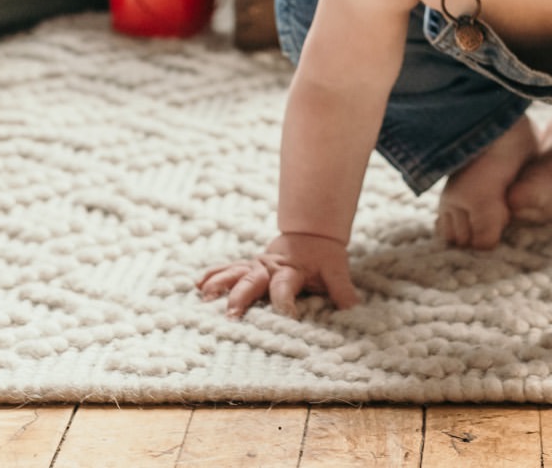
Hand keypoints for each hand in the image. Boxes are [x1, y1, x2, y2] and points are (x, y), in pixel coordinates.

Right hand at [197, 232, 358, 318]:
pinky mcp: (249, 266)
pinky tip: (198, 284)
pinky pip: (229, 269)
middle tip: (231, 313)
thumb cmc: (324, 257)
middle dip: (241, 296)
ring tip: (205, 297)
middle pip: (253, 281)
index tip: (286, 316)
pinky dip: (214, 275)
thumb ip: (342, 289)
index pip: (285, 286)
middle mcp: (270, 267)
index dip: (285, 301)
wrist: (313, 234)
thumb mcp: (337, 270)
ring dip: (220, 285)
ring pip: (236, 274)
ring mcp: (257, 266)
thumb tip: (353, 308)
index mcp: (292, 270)